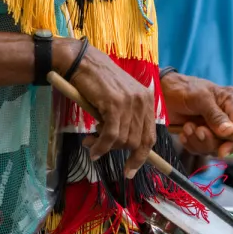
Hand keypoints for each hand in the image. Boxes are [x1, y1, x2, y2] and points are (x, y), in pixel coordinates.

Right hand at [56, 39, 156, 178]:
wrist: (82, 62)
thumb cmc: (97, 82)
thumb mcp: (119, 100)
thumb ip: (125, 121)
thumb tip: (123, 147)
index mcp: (147, 101)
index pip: (150, 137)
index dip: (141, 157)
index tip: (129, 171)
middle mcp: (142, 101)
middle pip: (136, 142)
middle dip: (117, 152)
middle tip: (98, 150)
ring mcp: (130, 102)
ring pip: (123, 140)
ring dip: (105, 148)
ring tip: (90, 143)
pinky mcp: (115, 104)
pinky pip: (110, 135)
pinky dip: (101, 146)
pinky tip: (92, 149)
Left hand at [161, 72, 232, 157]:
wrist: (162, 93)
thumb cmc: (182, 89)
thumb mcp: (200, 98)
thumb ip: (215, 115)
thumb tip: (229, 131)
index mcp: (231, 102)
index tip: (222, 152)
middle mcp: (226, 116)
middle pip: (227, 141)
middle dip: (210, 140)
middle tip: (196, 130)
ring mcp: (214, 127)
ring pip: (213, 147)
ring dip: (197, 141)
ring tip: (187, 127)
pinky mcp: (202, 135)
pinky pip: (201, 149)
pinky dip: (191, 143)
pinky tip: (184, 132)